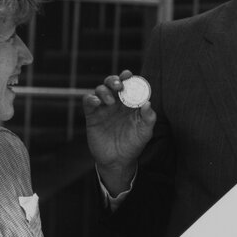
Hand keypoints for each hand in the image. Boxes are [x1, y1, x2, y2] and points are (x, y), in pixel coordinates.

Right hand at [83, 71, 156, 193]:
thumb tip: (148, 103)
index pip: (129, 85)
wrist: (118, 161)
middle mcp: (117, 103)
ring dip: (104, 90)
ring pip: (100, 90)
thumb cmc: (134, 145)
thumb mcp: (145, 132)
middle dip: (114, 80)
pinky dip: (91, 98)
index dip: (128, 78)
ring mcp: (103, 108)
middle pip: (112, 83)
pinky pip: (88, 101)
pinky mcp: (92, 115)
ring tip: (109, 101)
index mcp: (130, 103)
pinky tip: (97, 103)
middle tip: (119, 86)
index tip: (129, 75)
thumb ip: (148, 118)